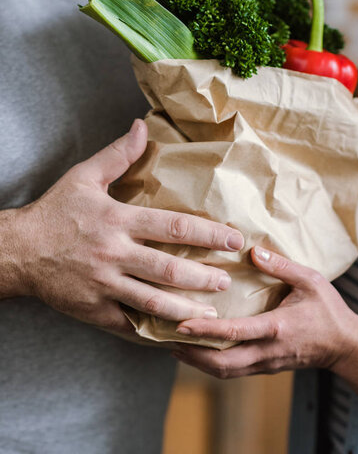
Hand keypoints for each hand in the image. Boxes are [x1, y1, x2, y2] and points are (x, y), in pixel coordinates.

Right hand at [7, 119, 242, 335]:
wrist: (18, 250)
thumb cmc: (55, 212)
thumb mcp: (84, 176)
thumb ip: (118, 154)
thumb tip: (142, 127)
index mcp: (118, 220)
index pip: (173, 227)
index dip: (208, 234)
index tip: (233, 239)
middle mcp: (114, 253)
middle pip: (169, 269)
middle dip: (204, 276)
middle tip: (227, 279)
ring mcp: (104, 284)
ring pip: (153, 302)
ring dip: (187, 308)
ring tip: (214, 312)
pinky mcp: (94, 309)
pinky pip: (130, 323)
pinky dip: (154, 330)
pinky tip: (176, 333)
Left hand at [173, 247, 357, 378]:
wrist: (345, 347)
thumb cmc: (328, 311)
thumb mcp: (310, 281)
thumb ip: (281, 266)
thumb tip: (253, 250)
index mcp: (275, 328)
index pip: (233, 333)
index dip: (204, 331)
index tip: (180, 325)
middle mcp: (266, 351)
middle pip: (222, 364)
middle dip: (191, 354)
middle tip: (166, 340)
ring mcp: (265, 363)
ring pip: (224, 372)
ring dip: (197, 362)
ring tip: (173, 346)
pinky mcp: (265, 367)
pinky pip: (233, 371)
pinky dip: (211, 364)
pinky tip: (198, 351)